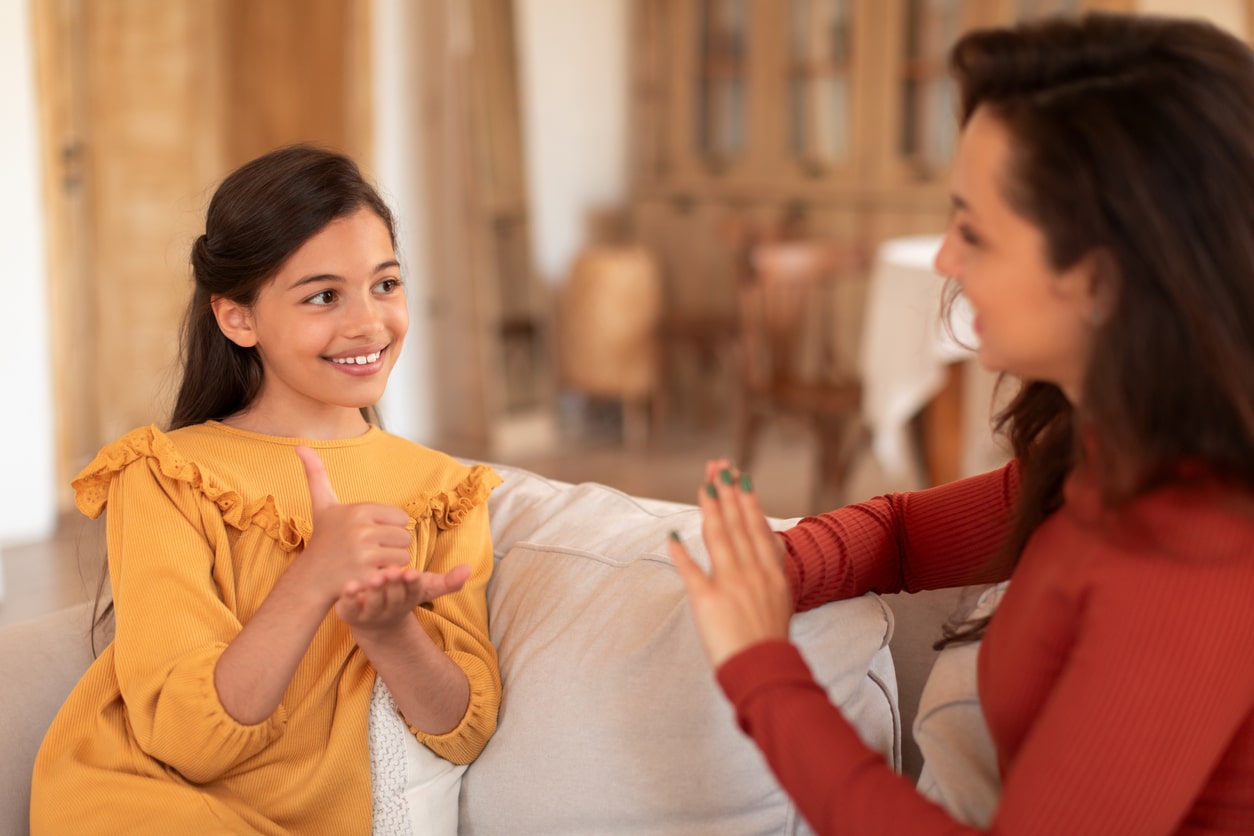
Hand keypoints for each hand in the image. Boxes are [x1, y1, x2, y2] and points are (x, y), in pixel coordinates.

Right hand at [295, 445, 413, 605]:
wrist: (310, 579)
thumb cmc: (323, 540)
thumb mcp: (322, 505)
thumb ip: (316, 473)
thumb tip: (300, 444)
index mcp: (359, 511)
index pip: (401, 517)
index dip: (389, 527)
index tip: (370, 533)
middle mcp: (361, 530)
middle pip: (405, 536)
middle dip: (392, 545)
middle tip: (370, 551)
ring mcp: (364, 555)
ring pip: (404, 555)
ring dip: (392, 561)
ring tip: (370, 562)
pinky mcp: (367, 576)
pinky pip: (396, 572)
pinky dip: (388, 575)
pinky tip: (370, 574)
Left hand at [335, 563, 472, 631]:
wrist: (375, 624)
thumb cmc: (401, 596)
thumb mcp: (424, 588)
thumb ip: (447, 581)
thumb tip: (469, 569)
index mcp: (407, 600)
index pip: (412, 592)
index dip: (411, 584)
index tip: (412, 572)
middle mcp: (389, 608)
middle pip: (392, 597)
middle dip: (393, 585)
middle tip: (391, 570)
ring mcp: (368, 613)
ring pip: (372, 604)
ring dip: (373, 591)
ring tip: (373, 577)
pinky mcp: (349, 614)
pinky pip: (348, 608)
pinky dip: (348, 598)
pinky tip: (349, 585)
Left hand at [669, 458, 792, 668]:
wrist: (766, 669)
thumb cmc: (770, 639)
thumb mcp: (782, 598)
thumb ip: (773, 569)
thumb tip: (771, 544)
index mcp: (770, 572)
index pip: (756, 526)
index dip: (746, 499)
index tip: (738, 477)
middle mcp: (752, 572)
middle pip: (737, 524)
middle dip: (727, 492)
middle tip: (718, 466)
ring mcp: (730, 585)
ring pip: (719, 538)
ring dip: (710, 508)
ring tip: (703, 485)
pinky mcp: (708, 601)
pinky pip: (691, 573)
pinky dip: (681, 553)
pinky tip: (672, 535)